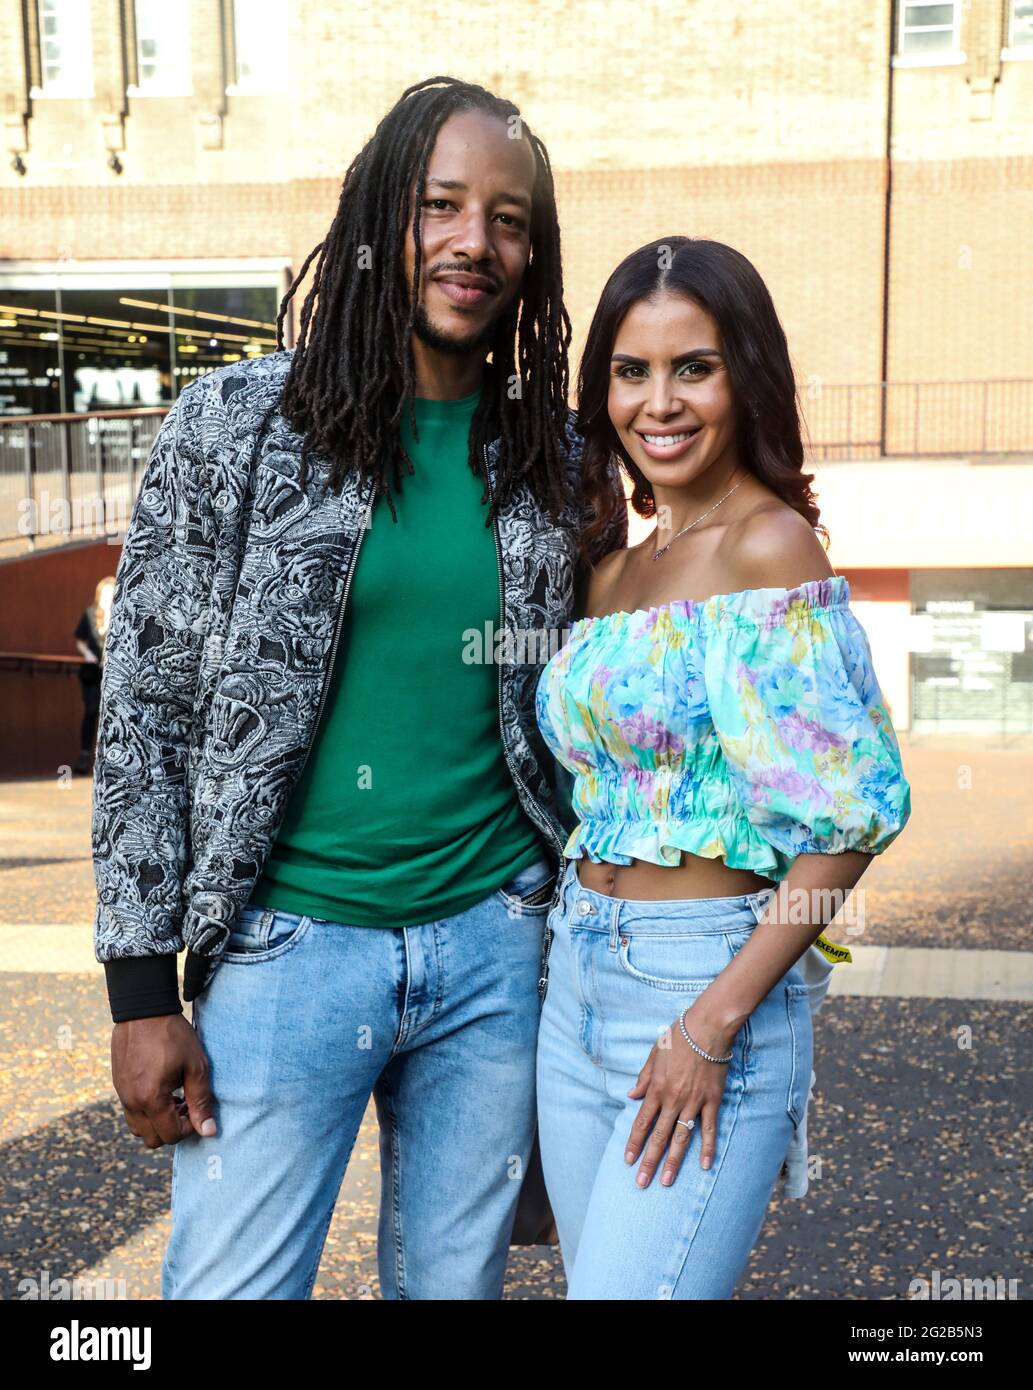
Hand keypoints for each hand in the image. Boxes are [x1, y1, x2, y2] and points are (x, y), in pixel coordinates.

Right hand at [111, 1014, 216, 1147]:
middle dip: (172, 1129)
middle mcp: (132, 1102)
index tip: (198, 1109)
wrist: (144, 1010)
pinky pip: (131, 1112)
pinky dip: (146, 1111)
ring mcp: (122, 1094)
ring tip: (174, 1099)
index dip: (189, 1128)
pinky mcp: (118, 1085)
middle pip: (152, 1139)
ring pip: (138, 1129)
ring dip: (157, 1122)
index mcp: (151, 1098)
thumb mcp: (195, 1065)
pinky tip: (161, 1089)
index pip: (170, 1135)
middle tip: (187, 1106)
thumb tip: (208, 1131)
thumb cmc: (173, 1035)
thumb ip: (201, 1101)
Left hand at [623, 1003, 736, 1188]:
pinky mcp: (711, 1101)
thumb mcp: (653, 1053)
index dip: (634, 1143)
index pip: (642, 1122)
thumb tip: (631, 1096)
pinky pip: (709, 1129)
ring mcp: (693, 1103)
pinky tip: (705, 1165)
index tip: (628, 1161)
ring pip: (681, 1138)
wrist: (707, 1028)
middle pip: (659, 1137)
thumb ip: (643, 1077)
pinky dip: (708, 1148)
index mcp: (656, 1089)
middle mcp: (673, 1100)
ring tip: (666, 1182)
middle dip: (649, 1161)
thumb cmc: (678, 1037)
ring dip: (673, 1162)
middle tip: (641, 1183)